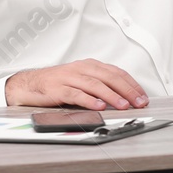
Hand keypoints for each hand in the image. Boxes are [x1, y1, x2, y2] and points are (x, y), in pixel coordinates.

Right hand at [5, 58, 148, 110]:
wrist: (29, 84)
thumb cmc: (57, 83)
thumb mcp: (81, 79)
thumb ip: (99, 84)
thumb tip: (123, 95)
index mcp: (90, 65)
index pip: (116, 73)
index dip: (131, 84)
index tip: (142, 95)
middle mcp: (81, 69)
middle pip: (109, 77)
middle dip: (127, 90)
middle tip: (138, 101)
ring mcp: (69, 78)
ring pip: (95, 85)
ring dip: (112, 95)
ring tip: (123, 105)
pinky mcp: (58, 89)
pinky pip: (76, 94)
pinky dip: (89, 100)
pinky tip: (99, 106)